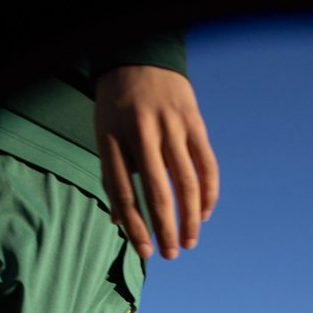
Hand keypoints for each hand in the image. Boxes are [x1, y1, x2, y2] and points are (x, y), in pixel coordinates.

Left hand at [95, 66, 218, 259]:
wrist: (141, 56)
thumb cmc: (118, 106)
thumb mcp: (104, 135)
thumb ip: (113, 176)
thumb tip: (120, 222)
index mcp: (112, 138)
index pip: (123, 193)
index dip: (135, 226)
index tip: (146, 252)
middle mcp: (141, 132)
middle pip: (157, 192)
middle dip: (165, 229)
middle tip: (171, 255)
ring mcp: (170, 126)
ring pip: (186, 183)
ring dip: (190, 218)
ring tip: (189, 242)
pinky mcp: (194, 122)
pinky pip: (206, 165)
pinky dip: (208, 193)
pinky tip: (204, 214)